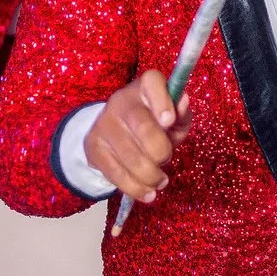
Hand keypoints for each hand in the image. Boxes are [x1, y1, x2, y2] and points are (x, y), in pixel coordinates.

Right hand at [85, 70, 190, 203]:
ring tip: (160, 181)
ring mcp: (104, 123)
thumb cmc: (154, 123)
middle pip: (143, 126)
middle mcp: (121, 100)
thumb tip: (183, 102)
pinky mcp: (93, 146)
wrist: (114, 131)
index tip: (170, 121)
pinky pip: (115, 172)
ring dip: (151, 175)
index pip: (152, 82)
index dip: (162, 102)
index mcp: (145, 86)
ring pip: (130, 156)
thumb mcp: (173, 118)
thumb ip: (181, 114)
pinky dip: (135, 188)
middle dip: (161, 151)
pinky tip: (147, 193)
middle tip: (166, 159)